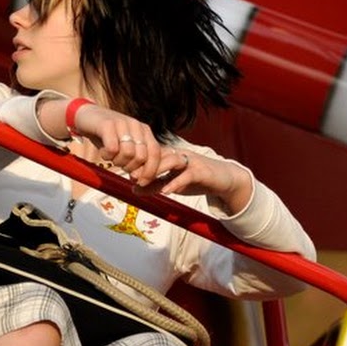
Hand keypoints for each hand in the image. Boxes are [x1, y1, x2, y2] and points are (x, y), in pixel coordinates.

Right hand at [67, 102, 164, 185]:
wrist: (86, 116)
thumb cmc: (106, 136)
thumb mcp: (124, 147)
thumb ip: (135, 160)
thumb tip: (140, 179)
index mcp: (144, 131)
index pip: (155, 153)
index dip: (150, 171)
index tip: (140, 183)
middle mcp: (136, 125)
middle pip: (141, 156)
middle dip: (130, 167)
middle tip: (118, 164)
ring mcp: (122, 123)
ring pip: (128, 153)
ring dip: (117, 161)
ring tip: (110, 156)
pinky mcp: (107, 124)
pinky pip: (112, 148)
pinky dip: (107, 155)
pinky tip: (103, 152)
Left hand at [134, 148, 252, 214]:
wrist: (224, 180)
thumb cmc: (196, 179)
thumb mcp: (172, 183)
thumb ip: (154, 186)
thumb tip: (133, 189)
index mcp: (170, 155)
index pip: (149, 153)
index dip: (136, 160)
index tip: (122, 169)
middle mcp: (179, 154)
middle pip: (158, 154)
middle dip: (143, 164)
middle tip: (130, 176)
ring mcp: (191, 161)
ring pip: (171, 160)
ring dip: (156, 171)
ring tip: (144, 182)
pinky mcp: (202, 171)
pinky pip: (187, 175)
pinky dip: (176, 182)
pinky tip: (166, 191)